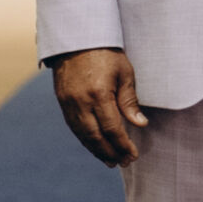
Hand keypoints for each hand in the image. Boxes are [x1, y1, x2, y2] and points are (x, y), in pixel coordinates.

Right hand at [52, 48, 148, 165]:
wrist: (77, 38)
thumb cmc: (106, 53)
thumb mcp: (124, 72)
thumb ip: (129, 100)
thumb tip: (140, 124)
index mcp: (99, 94)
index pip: (112, 128)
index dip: (123, 145)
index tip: (132, 155)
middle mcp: (81, 102)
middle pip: (96, 137)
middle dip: (110, 153)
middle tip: (122, 163)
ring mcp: (68, 103)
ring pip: (82, 135)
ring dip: (96, 150)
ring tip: (110, 161)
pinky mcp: (62, 102)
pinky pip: (73, 127)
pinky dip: (85, 140)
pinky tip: (94, 146)